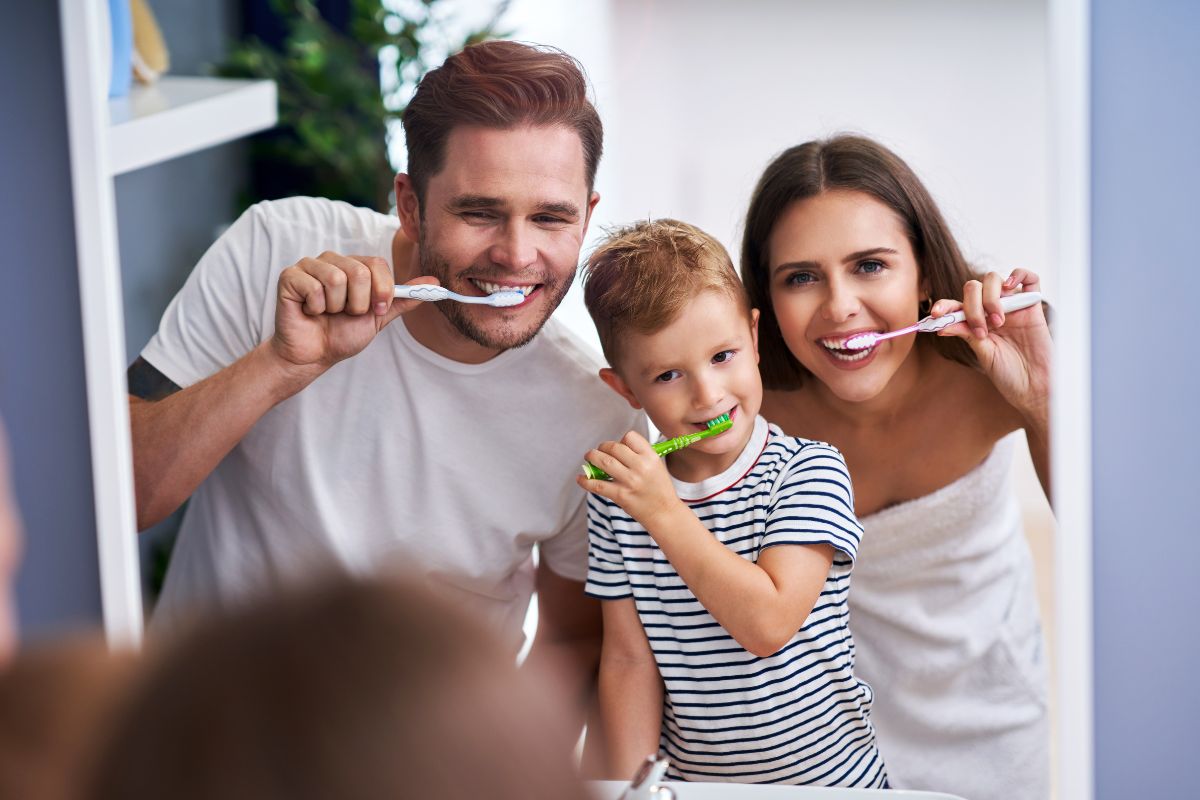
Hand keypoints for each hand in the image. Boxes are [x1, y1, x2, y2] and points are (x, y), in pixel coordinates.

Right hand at [271, 251, 437, 370]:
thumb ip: (404, 299)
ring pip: (336, 279)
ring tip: (327, 313)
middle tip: (345, 314)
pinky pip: (313, 288)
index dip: (380, 291)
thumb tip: (435, 283)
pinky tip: (310, 312)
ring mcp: (309, 265)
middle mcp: (333, 260)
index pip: (378, 264)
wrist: (314, 355)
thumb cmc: (342, 334)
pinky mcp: (290, 276)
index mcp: (355, 266)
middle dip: (358, 303)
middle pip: (359, 272)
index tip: (374, 310)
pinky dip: (316, 308)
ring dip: (336, 307)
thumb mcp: (379, 317)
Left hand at [577, 431, 682, 529]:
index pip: (630, 437)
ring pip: (604, 462)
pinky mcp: (620, 495)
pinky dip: (585, 481)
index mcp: (650, 457)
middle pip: (614, 447)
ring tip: (589, 458)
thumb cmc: (659, 489)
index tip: (619, 446)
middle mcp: (640, 467)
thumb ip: (639, 455)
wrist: (664, 513)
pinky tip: (581, 478)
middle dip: (602, 447)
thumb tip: (615, 447)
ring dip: (592, 457)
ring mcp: (630, 481)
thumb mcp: (656, 466)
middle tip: (598, 450)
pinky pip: (598, 485)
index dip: (621, 439)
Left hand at [931, 268, 1051, 419]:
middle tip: (981, 330)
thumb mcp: (983, 353)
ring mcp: (1012, 306)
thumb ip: (966, 334)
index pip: (956, 305)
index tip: (936, 314)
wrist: (1034, 386)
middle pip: (974, 288)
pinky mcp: (1033, 305)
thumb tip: (943, 323)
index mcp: (976, 322)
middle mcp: (992, 310)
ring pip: (994, 279)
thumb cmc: (1008, 373)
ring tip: (999, 322)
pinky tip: (1011, 286)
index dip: (944, 305)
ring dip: (990, 298)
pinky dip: (1019, 274)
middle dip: (972, 306)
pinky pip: (1029, 278)